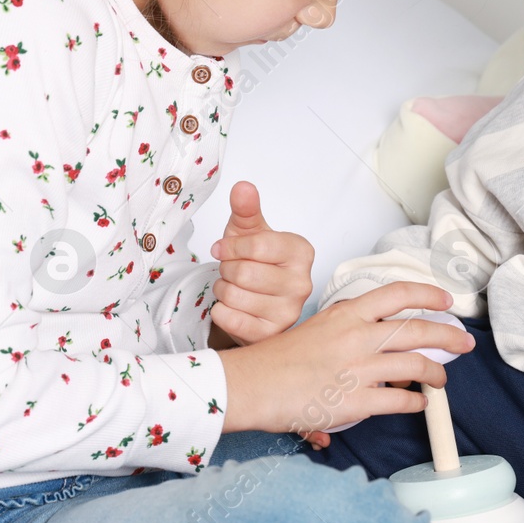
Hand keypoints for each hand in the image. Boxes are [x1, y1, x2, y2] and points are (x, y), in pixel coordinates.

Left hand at [207, 182, 313, 347]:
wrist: (254, 299)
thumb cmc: (254, 261)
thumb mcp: (248, 231)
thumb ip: (246, 208)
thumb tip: (243, 188)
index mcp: (301, 252)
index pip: (256, 245)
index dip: (231, 246)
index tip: (224, 248)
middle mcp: (302, 283)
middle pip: (243, 272)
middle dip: (226, 269)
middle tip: (230, 270)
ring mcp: (290, 312)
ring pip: (234, 296)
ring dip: (223, 290)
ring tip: (233, 287)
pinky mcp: (272, 334)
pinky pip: (230, 318)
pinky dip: (221, 311)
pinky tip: (233, 306)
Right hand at [215, 282, 474, 436]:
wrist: (252, 385)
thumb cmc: (276, 360)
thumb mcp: (315, 327)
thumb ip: (345, 327)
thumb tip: (368, 334)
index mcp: (346, 313)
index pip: (397, 293)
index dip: (427, 294)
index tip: (444, 299)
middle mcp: (357, 336)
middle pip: (418, 328)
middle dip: (449, 335)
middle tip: (464, 342)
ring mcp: (359, 368)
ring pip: (417, 365)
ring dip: (437, 373)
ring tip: (441, 379)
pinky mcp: (357, 400)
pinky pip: (401, 400)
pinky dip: (415, 402)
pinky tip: (417, 403)